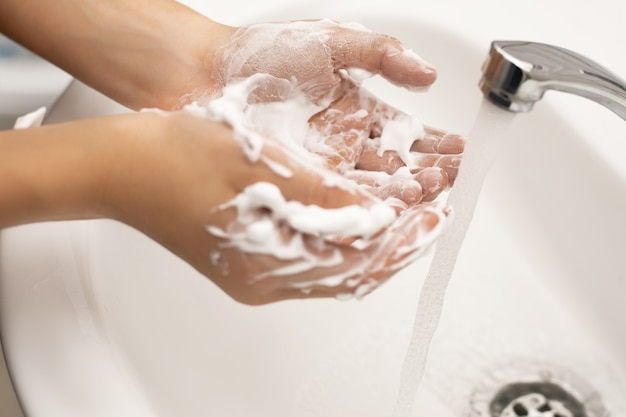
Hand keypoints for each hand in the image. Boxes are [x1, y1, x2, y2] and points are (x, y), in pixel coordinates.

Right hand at [103, 111, 449, 304]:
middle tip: (432, 217)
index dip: (401, 239)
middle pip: (349, 274)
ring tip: (408, 217)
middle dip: (396, 246)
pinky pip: (311, 262)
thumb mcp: (260, 167)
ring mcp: (254, 278)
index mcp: (266, 264)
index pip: (355, 262)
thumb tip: (375, 215)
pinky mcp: (247, 265)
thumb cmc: (177, 159)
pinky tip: (358, 220)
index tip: (434, 217)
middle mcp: (263, 281)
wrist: (124, 168)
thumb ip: (321, 198)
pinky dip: (343, 242)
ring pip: (333, 270)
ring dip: (374, 244)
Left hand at [197, 20, 463, 207]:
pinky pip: (336, 202)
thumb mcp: (332, 43)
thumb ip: (382, 56)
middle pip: (398, 169)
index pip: (410, 135)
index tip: (465, 155)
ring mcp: (324, 169)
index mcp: (360, 112)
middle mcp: (346, 146)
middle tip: (453, 185)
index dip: (439, 146)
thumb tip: (430, 73)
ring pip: (372, 190)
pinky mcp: (300, 186)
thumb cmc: (262, 53)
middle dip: (430, 177)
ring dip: (403, 198)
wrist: (204, 74)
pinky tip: (385, 217)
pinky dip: (362, 210)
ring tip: (429, 201)